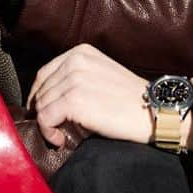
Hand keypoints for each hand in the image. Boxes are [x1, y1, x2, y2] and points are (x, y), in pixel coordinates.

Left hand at [28, 44, 152, 147]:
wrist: (153, 110)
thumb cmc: (129, 100)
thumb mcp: (100, 74)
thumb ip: (76, 76)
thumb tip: (47, 97)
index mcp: (81, 52)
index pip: (44, 74)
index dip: (39, 96)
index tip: (43, 113)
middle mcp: (75, 61)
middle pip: (41, 91)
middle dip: (44, 113)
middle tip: (56, 129)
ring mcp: (74, 80)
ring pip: (40, 106)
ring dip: (47, 125)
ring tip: (62, 134)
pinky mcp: (73, 100)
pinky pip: (44, 119)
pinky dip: (48, 133)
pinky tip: (61, 140)